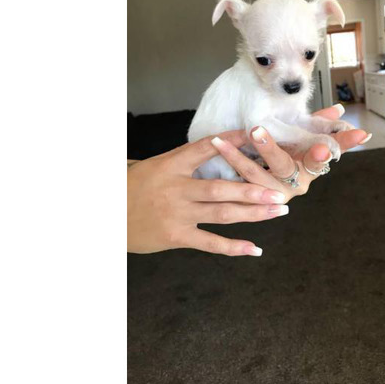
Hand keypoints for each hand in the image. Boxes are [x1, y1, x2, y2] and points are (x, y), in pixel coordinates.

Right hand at [127, 131, 289, 255]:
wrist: (104, 216)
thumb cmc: (131, 188)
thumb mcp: (154, 166)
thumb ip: (184, 160)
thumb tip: (217, 144)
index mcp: (171, 165)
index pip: (206, 148)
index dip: (232, 141)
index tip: (256, 135)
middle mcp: (177, 189)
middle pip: (222, 188)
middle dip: (254, 190)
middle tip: (281, 191)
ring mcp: (178, 214)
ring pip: (222, 214)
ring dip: (253, 213)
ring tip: (278, 211)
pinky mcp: (176, 236)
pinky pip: (210, 243)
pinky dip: (233, 247)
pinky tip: (254, 248)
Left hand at [209, 106, 370, 201]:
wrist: (269, 195)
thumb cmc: (292, 159)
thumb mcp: (308, 142)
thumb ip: (322, 126)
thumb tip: (340, 110)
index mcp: (311, 169)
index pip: (321, 158)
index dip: (322, 155)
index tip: (322, 148)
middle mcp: (294, 185)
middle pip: (283, 166)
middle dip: (270, 149)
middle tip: (256, 130)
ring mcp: (271, 195)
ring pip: (254, 176)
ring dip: (237, 157)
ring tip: (220, 140)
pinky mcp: (252, 202)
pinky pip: (237, 184)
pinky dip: (225, 166)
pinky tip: (214, 150)